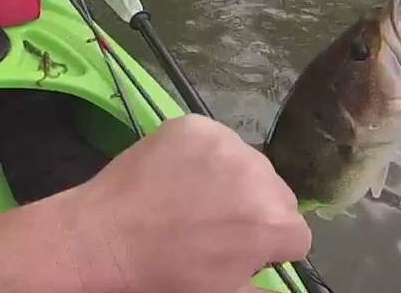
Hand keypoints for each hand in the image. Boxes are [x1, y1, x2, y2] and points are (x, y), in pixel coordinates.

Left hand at [63, 115, 310, 292]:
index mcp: (274, 222)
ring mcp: (225, 143)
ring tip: (192, 198)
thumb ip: (262, 290)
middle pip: (276, 193)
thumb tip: (279, 288)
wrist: (104, 238)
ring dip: (230, 178)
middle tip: (213, 224)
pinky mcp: (195, 124)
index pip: (295, 233)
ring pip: (247, 163)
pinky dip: (202, 155)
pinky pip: (215, 140)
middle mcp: (259, 174)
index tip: (240, 249)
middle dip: (254, 209)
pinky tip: (177, 176)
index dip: (268, 246)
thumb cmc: (166, 274)